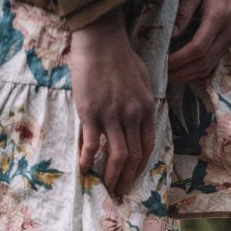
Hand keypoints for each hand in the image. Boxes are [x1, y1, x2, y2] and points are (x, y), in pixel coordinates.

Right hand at [70, 11, 155, 196]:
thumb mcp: (142, 81)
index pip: (147, 148)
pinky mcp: (92, 112)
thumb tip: (138, 122)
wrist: (101, 38)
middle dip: (126, 179)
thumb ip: (142, 104)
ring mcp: (112, 115)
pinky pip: (92, 144)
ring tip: (104, 187)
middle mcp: (133, 115)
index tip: (131, 179)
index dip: (139, 168)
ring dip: (111, 176)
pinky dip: (88, 160)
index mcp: (147, 109)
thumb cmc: (120, 57)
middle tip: (117, 191)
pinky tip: (83, 168)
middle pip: (134, 157)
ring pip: (118, 156)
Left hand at [168, 0, 230, 83]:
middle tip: (163, 76)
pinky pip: (211, 64)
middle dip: (181, 72)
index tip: (163, 62)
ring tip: (170, 77)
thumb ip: (184, 12)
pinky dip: (196, 72)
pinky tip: (183, 71)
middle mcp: (226, 34)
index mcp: (218, 18)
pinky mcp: (228, 45)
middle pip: (203, 63)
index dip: (179, 59)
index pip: (197, 48)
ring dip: (188, 76)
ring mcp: (229, 42)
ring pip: (208, 67)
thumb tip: (171, 36)